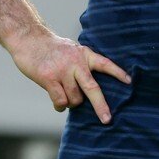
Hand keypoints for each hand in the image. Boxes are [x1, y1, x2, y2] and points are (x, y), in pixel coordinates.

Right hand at [9, 32, 130, 123]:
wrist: (28, 38)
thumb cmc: (50, 48)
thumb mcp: (70, 50)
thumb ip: (80, 65)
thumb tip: (87, 92)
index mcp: (83, 54)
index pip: (104, 64)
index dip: (117, 73)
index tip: (130, 82)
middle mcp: (75, 62)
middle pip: (92, 88)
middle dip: (100, 106)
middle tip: (107, 119)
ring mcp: (62, 70)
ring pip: (74, 99)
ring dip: (71, 102)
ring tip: (64, 95)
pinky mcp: (49, 78)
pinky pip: (60, 101)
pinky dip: (60, 106)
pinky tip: (58, 103)